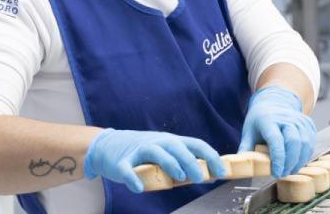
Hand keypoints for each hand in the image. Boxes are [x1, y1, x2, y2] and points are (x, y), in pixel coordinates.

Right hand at [84, 129, 224, 192]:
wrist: (107, 146)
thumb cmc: (143, 153)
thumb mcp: (166, 154)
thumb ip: (185, 164)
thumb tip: (210, 176)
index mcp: (171, 141)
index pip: (196, 144)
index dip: (211, 156)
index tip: (222, 171)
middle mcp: (157, 142)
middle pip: (177, 147)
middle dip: (192, 162)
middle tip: (202, 178)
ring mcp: (138, 150)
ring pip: (156, 152)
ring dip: (169, 164)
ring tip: (179, 177)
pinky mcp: (120, 161)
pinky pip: (126, 169)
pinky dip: (132, 178)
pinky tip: (139, 188)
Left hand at [237, 86, 315, 176]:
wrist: (275, 101)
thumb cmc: (260, 120)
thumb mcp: (248, 132)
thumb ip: (245, 150)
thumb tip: (241, 166)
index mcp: (268, 120)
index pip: (276, 140)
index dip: (278, 158)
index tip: (276, 172)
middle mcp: (286, 118)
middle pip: (294, 142)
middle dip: (290, 162)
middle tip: (282, 173)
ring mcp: (299, 120)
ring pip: (305, 144)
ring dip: (299, 161)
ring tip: (290, 170)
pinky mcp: (308, 124)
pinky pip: (311, 142)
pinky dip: (305, 155)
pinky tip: (297, 162)